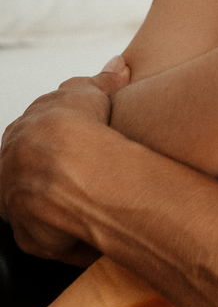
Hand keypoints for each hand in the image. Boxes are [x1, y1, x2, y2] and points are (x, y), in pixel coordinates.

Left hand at [0, 70, 125, 264]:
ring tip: (95, 208)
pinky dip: (72, 240)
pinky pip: (51, 242)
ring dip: (60, 211)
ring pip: (38, 211)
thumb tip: (117, 65)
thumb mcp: (88, 92)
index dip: (58, 146)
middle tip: (88, 181)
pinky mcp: (32, 240)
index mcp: (17, 138)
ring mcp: (17, 208)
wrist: (76, 166)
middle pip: (30, 178)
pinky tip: (94, 232)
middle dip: (54, 179)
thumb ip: (100, 82)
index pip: (31, 143)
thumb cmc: (79, 128)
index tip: (82, 151)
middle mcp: (9, 174)